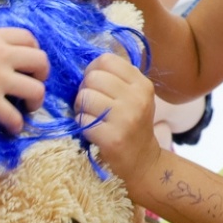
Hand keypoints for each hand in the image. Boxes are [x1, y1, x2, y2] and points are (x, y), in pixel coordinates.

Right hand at [0, 13, 49, 134]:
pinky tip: (12, 129)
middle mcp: (2, 56)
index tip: (28, 59)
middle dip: (43, 74)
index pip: (28, 38)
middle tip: (34, 82)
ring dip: (36, 100)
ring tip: (28, 108)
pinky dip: (15, 125)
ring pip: (36, 90)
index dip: (34, 49)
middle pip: (41, 61)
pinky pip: (12, 117)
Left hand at [76, 54, 161, 185]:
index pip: (106, 60)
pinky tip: (92, 130)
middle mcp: (137, 98)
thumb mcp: (133, 97)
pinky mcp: (112, 138)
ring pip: (85, 97)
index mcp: (142, 84)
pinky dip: (81, 124)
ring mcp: (126, 118)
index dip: (93, 70)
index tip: (95, 85)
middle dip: (85, 90)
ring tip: (91, 117)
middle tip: (91, 105)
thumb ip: (115, 78)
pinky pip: (82, 119)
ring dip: (80, 108)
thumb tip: (85, 66)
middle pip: (92, 77)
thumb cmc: (131, 125)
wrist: (142, 162)